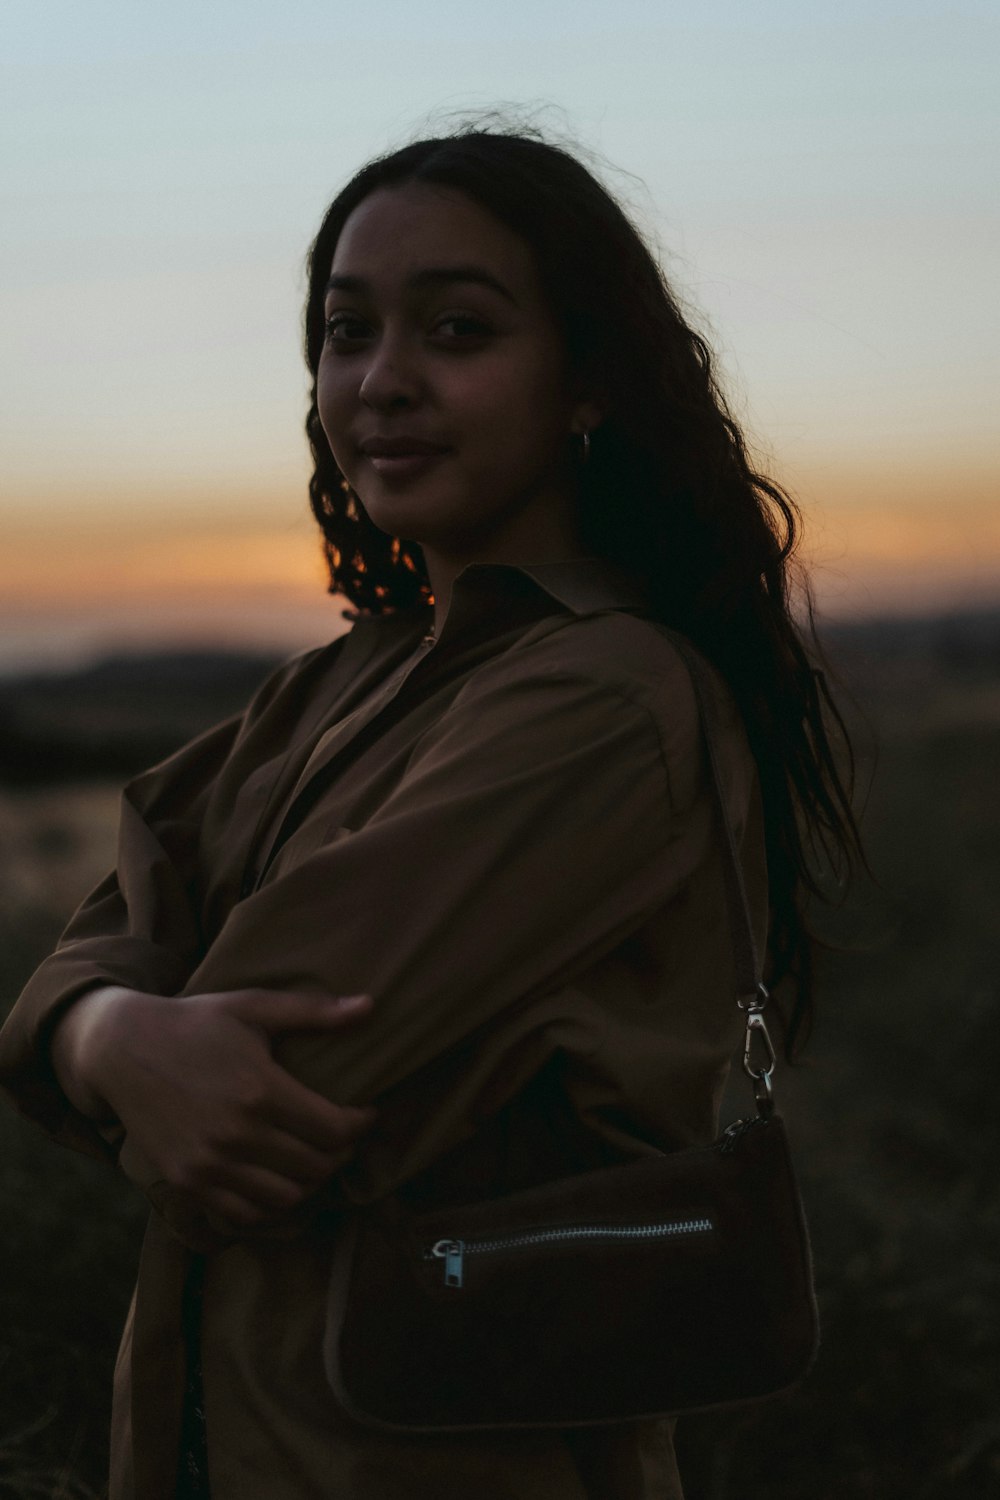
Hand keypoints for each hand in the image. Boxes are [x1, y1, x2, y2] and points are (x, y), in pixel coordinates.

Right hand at [51, 985, 375, 1229]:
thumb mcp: (253, 1007)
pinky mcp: (186, 1182)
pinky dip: (268, 1204)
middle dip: (340, 1154)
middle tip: (341, 1136)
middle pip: (316, 1168)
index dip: (360, 1125)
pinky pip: (243, 1213)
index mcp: (261, 1090)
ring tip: (311, 1158)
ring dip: (307, 1182)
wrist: (121, 1049)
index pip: (335, 1130)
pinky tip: (275, 1179)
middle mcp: (237, 1134)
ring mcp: (209, 1164)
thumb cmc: (195, 1023)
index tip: (365, 1113)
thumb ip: (314, 1012)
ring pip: (285, 1198)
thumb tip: (371, 1006)